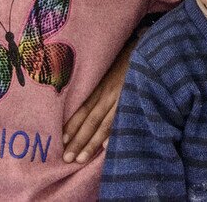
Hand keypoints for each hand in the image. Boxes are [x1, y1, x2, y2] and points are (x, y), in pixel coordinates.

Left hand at [63, 33, 136, 162]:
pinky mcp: (132, 98)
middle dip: (78, 141)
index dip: (71, 125)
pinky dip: (114, 132)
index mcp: (99, 86)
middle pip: (89, 121)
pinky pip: (121, 118)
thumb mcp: (107, 68)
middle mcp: (107, 93)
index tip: (61, 140)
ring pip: (103, 125)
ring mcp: (120, 97)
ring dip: (91, 143)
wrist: (145, 47)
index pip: (82, 109)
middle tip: (67, 158)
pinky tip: (107, 146)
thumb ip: (100, 84)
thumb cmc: (125, 58)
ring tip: (81, 159)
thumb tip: (86, 100)